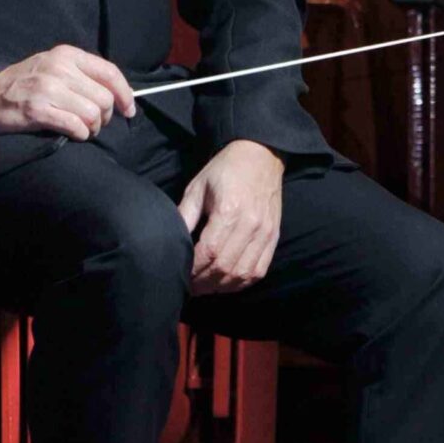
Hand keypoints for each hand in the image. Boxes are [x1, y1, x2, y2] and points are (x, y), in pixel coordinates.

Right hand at [0, 44, 137, 138]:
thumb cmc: (22, 83)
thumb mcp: (51, 65)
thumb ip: (80, 73)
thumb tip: (115, 92)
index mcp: (66, 55)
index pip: (110, 72)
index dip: (125, 94)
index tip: (128, 110)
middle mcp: (59, 68)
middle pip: (104, 98)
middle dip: (106, 116)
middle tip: (94, 123)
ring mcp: (48, 89)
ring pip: (93, 114)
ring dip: (92, 128)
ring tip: (82, 129)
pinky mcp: (37, 111)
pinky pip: (75, 126)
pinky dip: (80, 134)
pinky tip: (72, 133)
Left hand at [178, 139, 283, 295]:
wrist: (260, 156)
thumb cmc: (225, 170)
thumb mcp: (198, 187)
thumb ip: (184, 215)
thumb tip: (169, 241)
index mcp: (228, 210)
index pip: (209, 252)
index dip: (194, 269)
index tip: (181, 275)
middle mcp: (250, 225)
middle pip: (225, 267)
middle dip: (204, 282)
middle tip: (190, 286)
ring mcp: (265, 233)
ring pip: (243, 273)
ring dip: (222, 286)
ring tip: (206, 286)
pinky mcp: (274, 236)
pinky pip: (259, 270)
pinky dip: (242, 281)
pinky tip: (228, 282)